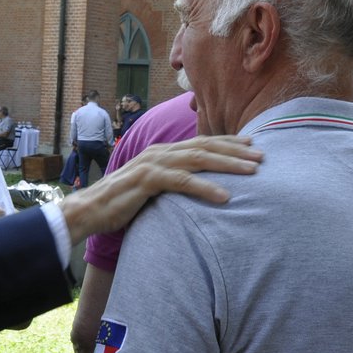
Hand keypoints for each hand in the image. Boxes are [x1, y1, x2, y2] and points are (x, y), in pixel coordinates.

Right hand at [58, 136, 261, 244]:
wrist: (89, 210)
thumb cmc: (122, 203)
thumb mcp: (153, 187)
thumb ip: (173, 181)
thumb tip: (197, 186)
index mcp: (163, 151)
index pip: (202, 142)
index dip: (229, 142)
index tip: (253, 145)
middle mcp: (160, 152)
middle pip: (206, 146)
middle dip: (237, 150)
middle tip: (263, 156)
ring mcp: (153, 164)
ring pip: (198, 158)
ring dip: (228, 164)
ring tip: (253, 172)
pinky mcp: (146, 180)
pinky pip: (181, 181)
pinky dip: (205, 187)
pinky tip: (224, 196)